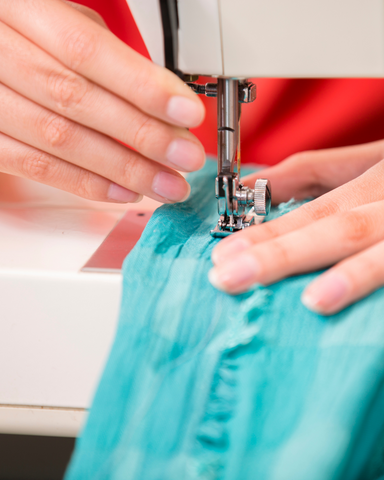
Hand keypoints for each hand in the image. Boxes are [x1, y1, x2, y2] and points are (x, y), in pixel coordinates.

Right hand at [0, 1, 204, 202]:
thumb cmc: (27, 32)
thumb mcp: (63, 19)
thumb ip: (107, 56)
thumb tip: (161, 101)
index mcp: (22, 9)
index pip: (87, 51)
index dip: (141, 86)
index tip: (186, 113)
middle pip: (77, 100)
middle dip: (142, 133)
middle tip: (185, 157)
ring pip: (60, 140)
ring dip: (124, 169)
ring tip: (166, 184)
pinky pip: (37, 167)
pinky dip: (87, 183)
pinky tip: (126, 191)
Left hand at [209, 140, 383, 314]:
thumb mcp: (364, 166)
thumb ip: (309, 175)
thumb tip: (251, 187)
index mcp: (373, 183)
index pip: (316, 209)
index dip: (270, 234)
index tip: (223, 255)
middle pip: (340, 229)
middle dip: (284, 254)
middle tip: (230, 278)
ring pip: (381, 255)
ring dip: (350, 277)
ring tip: (312, 302)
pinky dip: (372, 287)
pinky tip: (350, 309)